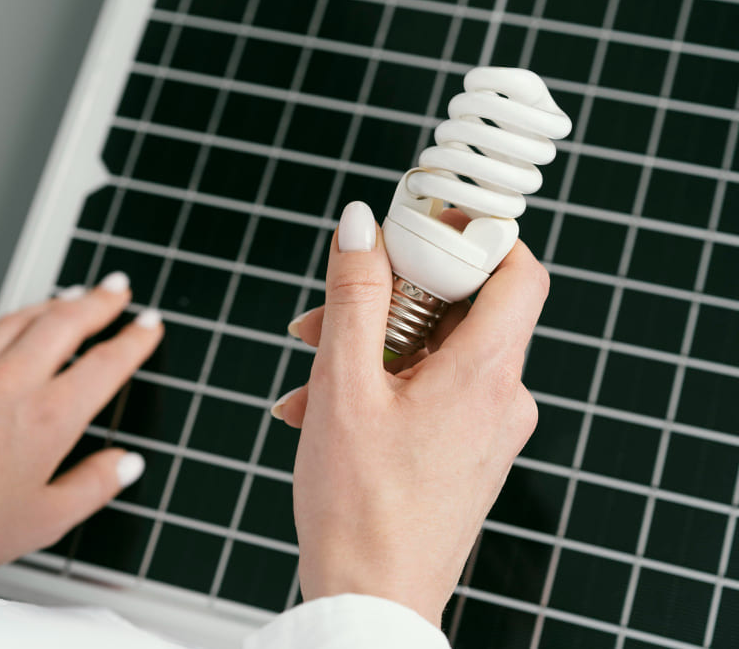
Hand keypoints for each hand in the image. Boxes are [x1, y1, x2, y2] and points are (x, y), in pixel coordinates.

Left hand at [0, 272, 162, 572]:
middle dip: (98, 301)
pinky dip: (19, 316)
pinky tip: (20, 320)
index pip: (104, 364)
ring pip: (26, 320)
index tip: (148, 325)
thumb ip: (93, 487)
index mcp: (51, 417)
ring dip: (58, 301)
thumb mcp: (45, 518)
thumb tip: (125, 465)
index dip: (133, 341)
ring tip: (75, 294)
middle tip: (117, 288)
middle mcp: (16, 384)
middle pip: (65, 323)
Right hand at [276, 202, 545, 626]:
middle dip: (388, 299)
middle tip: (330, 311)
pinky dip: (382, 386)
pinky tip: (323, 409)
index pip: (516, 270)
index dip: (473, 236)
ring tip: (310, 372)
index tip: (417, 228)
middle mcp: (501, 399)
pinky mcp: (467, 451)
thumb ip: (356, 295)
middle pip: (460, 309)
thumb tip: (361, 225)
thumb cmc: (360, 508)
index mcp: (485, 374)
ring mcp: (487, 428)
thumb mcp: (345, 385)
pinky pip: (430, 392)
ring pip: (434, 352)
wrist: (372, 601)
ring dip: (371, 348)